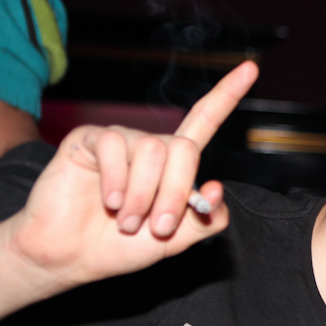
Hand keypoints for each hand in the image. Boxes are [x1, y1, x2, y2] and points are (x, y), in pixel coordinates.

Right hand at [0, 61, 258, 317]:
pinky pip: (115, 147)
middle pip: (185, 149)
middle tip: (158, 227)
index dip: (227, 94)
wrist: (74, 257)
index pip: (205, 120)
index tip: (251, 68)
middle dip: (176, 193)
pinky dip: (116, 182)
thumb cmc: (123, 247)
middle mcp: (151, 146)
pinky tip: (107, 201)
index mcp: (176, 165)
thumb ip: (208, 218)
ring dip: (143, 196)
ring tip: (126, 220)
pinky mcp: (89, 140)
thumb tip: (218, 187)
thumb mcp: (178, 239)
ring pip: (153, 151)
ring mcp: (121, 141)